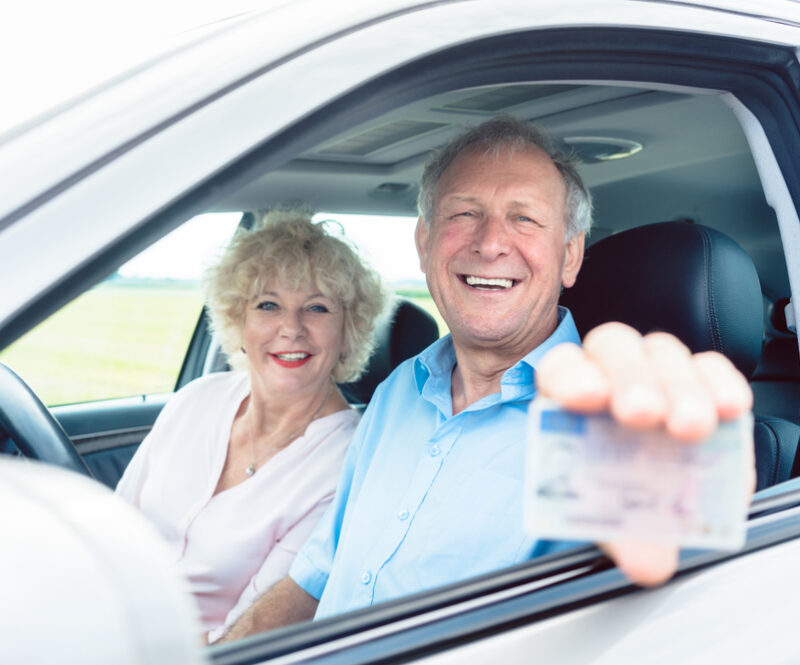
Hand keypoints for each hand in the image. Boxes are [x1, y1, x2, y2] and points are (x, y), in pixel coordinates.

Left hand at [536, 322, 754, 585]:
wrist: (645, 493)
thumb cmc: (613, 492)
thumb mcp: (609, 515)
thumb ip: (622, 533)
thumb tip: (649, 563)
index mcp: (566, 395)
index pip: (560, 369)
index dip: (571, 378)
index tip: (587, 398)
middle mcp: (607, 371)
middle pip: (613, 349)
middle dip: (630, 378)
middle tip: (644, 413)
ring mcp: (653, 368)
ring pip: (662, 353)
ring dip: (679, 387)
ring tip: (691, 426)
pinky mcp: (699, 377)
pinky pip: (710, 366)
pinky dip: (720, 384)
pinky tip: (727, 409)